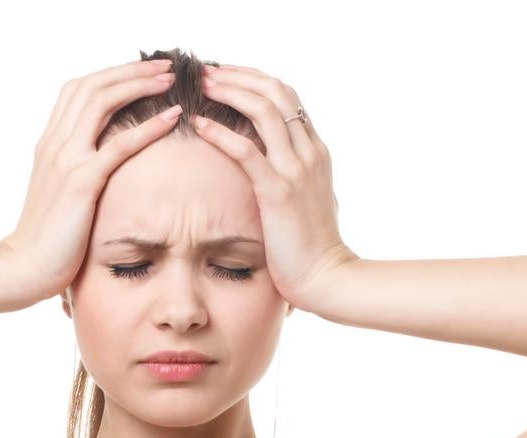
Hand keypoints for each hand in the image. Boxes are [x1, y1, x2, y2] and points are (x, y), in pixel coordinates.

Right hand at [0, 58, 183, 302]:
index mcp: (50, 143)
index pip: (79, 90)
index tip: (142, 71)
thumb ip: (75, 172)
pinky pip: (118, 145)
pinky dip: (148, 127)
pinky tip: (171, 118)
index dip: (112, 74)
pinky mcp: (81, 182)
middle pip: (92, 86)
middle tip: (164, 66)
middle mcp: (55, 143)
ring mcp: (66, 159)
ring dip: (139, 85)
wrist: (24, 266)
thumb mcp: (59, 194)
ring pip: (102, 102)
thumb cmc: (47, 239)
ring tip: (169, 80)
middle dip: (130, 70)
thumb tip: (100, 166)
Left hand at [192, 63, 359, 310]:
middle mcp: (309, 152)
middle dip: (240, 75)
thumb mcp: (311, 201)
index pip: (287, 97)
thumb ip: (299, 180)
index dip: (255, 80)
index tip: (227, 75)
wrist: (328, 277)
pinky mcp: (278, 191)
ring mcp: (296, 169)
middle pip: (276, 92)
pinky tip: (198, 124)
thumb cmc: (314, 248)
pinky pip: (246, 151)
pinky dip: (220, 132)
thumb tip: (282, 174)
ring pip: (264, 109)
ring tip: (202, 85)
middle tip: (208, 72)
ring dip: (230, 91)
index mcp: (316, 152)